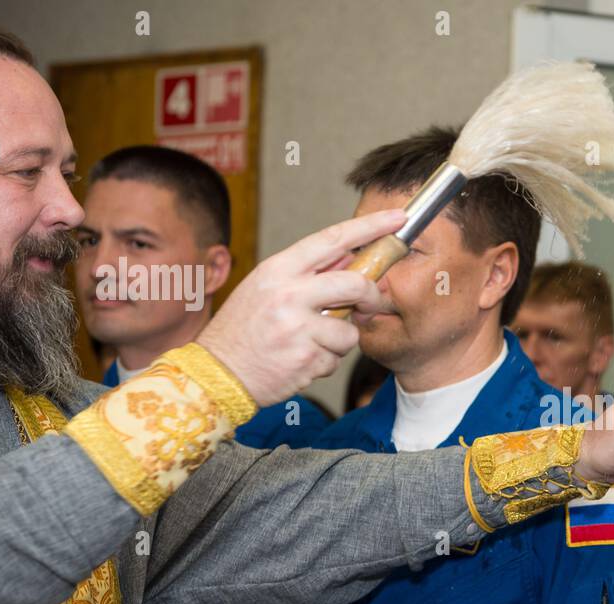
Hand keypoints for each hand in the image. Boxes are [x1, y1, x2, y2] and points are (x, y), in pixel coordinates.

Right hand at [196, 209, 405, 404]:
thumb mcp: (265, 288)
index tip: (397, 219)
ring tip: (309, 344)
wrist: (216, 374)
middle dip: (370, 296)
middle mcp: (288, 294)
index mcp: (278, 269)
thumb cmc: (243, 330)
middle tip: (369, 305)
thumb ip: (306, 274)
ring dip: (338, 342)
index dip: (370, 226)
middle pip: (354, 284)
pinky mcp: (306, 358)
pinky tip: (299, 361)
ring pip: (349, 330)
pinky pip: (335, 359)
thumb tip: (349, 258)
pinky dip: (324, 362)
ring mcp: (298, 328)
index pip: (332, 239)